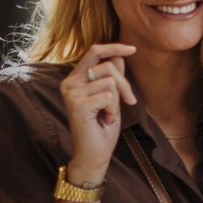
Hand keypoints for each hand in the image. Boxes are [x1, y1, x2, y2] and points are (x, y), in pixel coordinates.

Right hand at [59, 44, 138, 171]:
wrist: (94, 155)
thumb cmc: (102, 127)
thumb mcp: (111, 98)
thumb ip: (111, 77)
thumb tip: (118, 56)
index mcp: (74, 78)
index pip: (94, 51)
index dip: (114, 47)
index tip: (133, 49)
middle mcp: (69, 83)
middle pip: (106, 65)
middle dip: (124, 83)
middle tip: (129, 101)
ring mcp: (71, 93)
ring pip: (110, 81)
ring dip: (117, 101)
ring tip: (108, 115)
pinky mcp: (77, 103)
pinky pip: (109, 96)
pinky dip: (113, 110)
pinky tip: (104, 120)